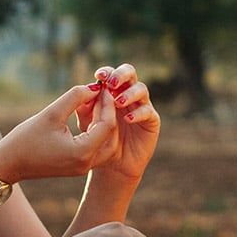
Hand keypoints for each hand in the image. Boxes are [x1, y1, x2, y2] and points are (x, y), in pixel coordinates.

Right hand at [0, 83, 119, 184]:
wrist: (8, 164)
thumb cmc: (25, 139)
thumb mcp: (51, 113)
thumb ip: (75, 97)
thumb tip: (93, 87)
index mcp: (82, 152)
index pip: (107, 125)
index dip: (106, 103)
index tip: (102, 87)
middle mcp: (87, 164)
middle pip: (111, 135)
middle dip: (108, 112)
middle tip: (101, 93)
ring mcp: (83, 168)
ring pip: (106, 143)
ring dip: (103, 122)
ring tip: (94, 102)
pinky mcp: (77, 167)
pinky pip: (96, 148)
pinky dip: (96, 131)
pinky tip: (87, 115)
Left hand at [77, 63, 159, 183]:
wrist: (113, 165)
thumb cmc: (99, 140)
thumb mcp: (88, 124)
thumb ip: (84, 108)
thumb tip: (86, 90)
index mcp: (113, 91)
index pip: (112, 74)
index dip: (107, 72)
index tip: (99, 76)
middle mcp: (129, 95)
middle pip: (131, 73)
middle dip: (121, 75)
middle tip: (112, 83)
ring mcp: (142, 106)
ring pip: (142, 90)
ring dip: (129, 94)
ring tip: (118, 103)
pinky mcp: (152, 121)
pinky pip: (148, 112)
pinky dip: (138, 113)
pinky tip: (127, 119)